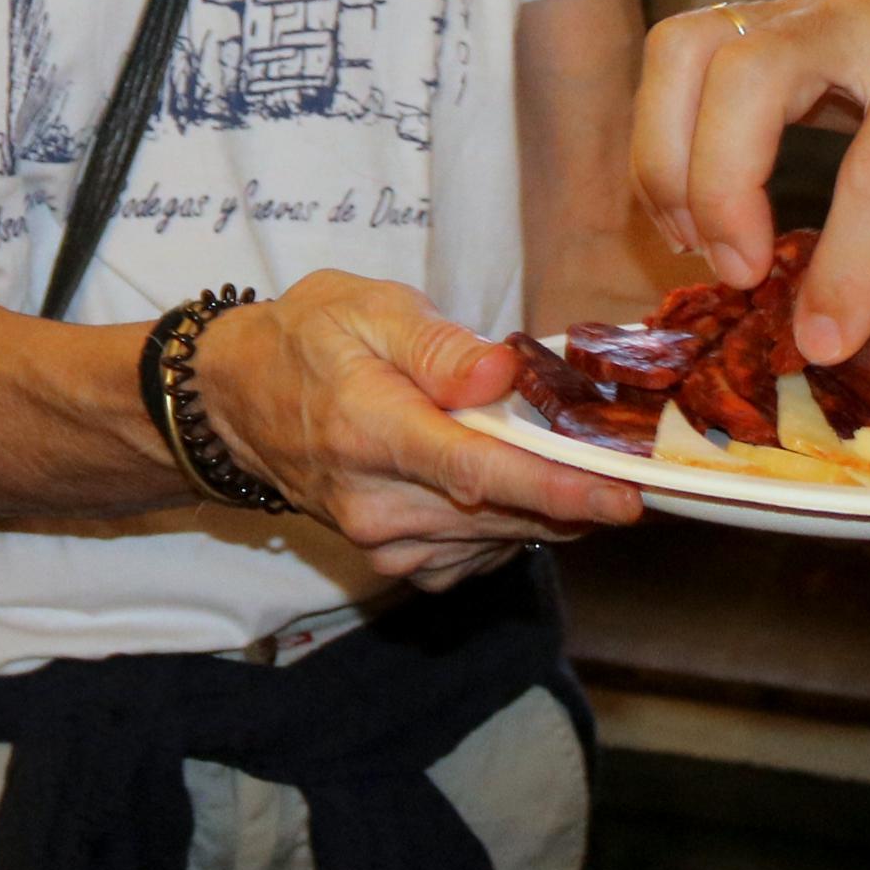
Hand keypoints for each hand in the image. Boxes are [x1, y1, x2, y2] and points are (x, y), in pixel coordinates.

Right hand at [195, 272, 641, 584]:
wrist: (241, 399)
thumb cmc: (311, 340)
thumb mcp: (370, 309)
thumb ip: (440, 347)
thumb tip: (504, 375)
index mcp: (374, 430)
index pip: (480, 472)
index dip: (558, 491)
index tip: (624, 499)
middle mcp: (376, 503)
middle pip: (502, 515)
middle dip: (575, 496)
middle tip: (629, 464)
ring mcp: (381, 541)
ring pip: (497, 541)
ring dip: (546, 510)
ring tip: (568, 462)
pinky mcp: (391, 560)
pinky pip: (475, 558)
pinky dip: (509, 528)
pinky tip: (511, 488)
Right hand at [629, 0, 869, 369]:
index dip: (846, 267)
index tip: (824, 343)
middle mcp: (868, 13)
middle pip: (748, 76)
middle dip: (722, 189)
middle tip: (744, 276)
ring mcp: (810, 3)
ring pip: (690, 51)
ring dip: (669, 156)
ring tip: (696, 241)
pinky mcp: (773, 17)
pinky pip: (686, 55)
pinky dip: (667, 131)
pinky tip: (694, 202)